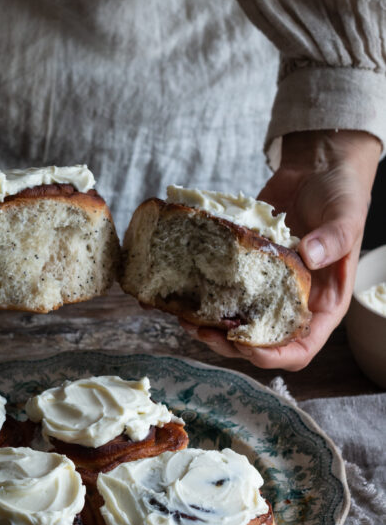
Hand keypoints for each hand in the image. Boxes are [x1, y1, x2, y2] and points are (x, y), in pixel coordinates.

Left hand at [185, 130, 380, 369]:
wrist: (316, 168)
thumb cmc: (341, 194)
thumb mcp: (346, 215)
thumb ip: (333, 238)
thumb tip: (309, 255)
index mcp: (323, 303)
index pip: (301, 348)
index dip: (275, 356)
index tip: (247, 347)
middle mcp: (291, 302)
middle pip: (261, 343)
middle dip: (230, 344)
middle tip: (204, 331)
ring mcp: (265, 288)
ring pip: (235, 323)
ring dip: (209, 327)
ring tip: (185, 317)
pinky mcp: (243, 269)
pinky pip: (222, 291)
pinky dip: (200, 297)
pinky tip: (179, 292)